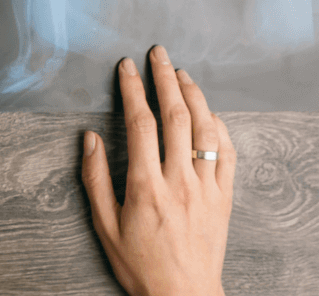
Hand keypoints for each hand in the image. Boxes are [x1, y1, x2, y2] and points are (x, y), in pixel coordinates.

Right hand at [82, 47, 234, 295]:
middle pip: (175, 116)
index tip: (126, 67)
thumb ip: (95, 179)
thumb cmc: (140, 264)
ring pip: (205, 129)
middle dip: (165, 79)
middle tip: (158, 54)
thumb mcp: (104, 225)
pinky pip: (228, 154)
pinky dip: (219, 127)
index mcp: (146, 186)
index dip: (132, 89)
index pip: (140, 123)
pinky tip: (209, 113)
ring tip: (182, 73)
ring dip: (194, 95)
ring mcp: (207, 189)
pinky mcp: (225, 198)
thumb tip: (90, 138)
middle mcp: (179, 181)